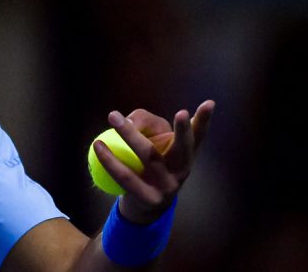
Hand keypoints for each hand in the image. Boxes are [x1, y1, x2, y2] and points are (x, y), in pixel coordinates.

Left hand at [93, 100, 215, 223]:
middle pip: (184, 149)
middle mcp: (182, 170)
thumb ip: (143, 123)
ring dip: (130, 135)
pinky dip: (110, 160)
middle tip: (180, 112)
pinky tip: (98, 145)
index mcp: (186, 155)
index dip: (204, 121)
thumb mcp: (152, 142)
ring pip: (150, 157)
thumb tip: (126, 119)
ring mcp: (168, 186)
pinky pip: (126, 176)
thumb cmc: (148, 164)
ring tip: (113, 116)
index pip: (198, 136)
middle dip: (184, 131)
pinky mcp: (148, 198)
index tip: (209, 103)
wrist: (144, 205)